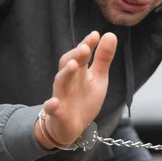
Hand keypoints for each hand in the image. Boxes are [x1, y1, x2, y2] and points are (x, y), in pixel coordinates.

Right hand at [37, 31, 117, 147]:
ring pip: (60, 82)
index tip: (95, 35)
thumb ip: (103, 58)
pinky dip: (51, 105)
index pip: (81, 55)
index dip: (87, 45)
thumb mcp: (98, 78)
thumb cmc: (84, 98)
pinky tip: (53, 102)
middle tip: (85, 48)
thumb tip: (110, 34)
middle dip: (76, 56)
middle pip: (68, 64)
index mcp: (79, 71)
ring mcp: (61, 95)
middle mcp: (68, 80)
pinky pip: (51, 108)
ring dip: (65, 73)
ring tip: (73, 65)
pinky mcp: (57, 112)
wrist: (71, 126)